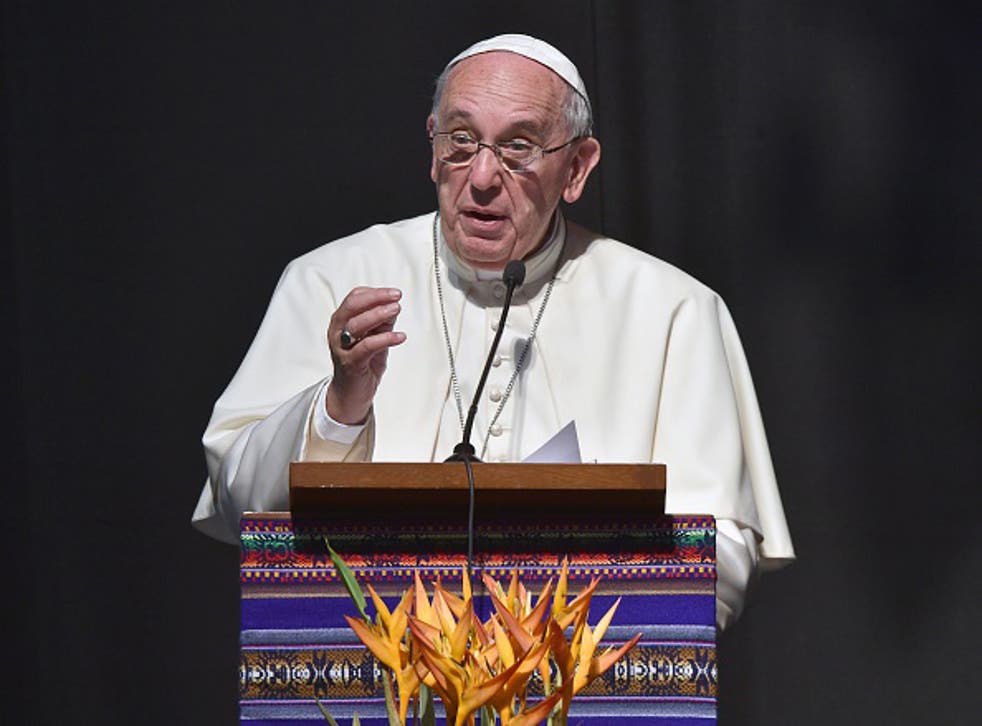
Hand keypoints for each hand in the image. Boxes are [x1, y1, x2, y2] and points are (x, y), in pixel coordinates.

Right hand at [325, 287, 405, 423]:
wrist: (351, 394)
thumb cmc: (362, 363)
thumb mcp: (374, 337)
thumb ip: (381, 322)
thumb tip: (393, 306)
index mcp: (341, 322)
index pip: (354, 298)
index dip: (374, 293)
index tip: (394, 293)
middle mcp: (337, 332)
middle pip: (352, 306)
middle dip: (376, 298)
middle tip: (396, 296)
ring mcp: (342, 348)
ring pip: (357, 324)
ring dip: (379, 315)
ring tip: (396, 309)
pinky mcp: (351, 363)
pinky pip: (367, 346)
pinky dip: (385, 339)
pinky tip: (400, 337)